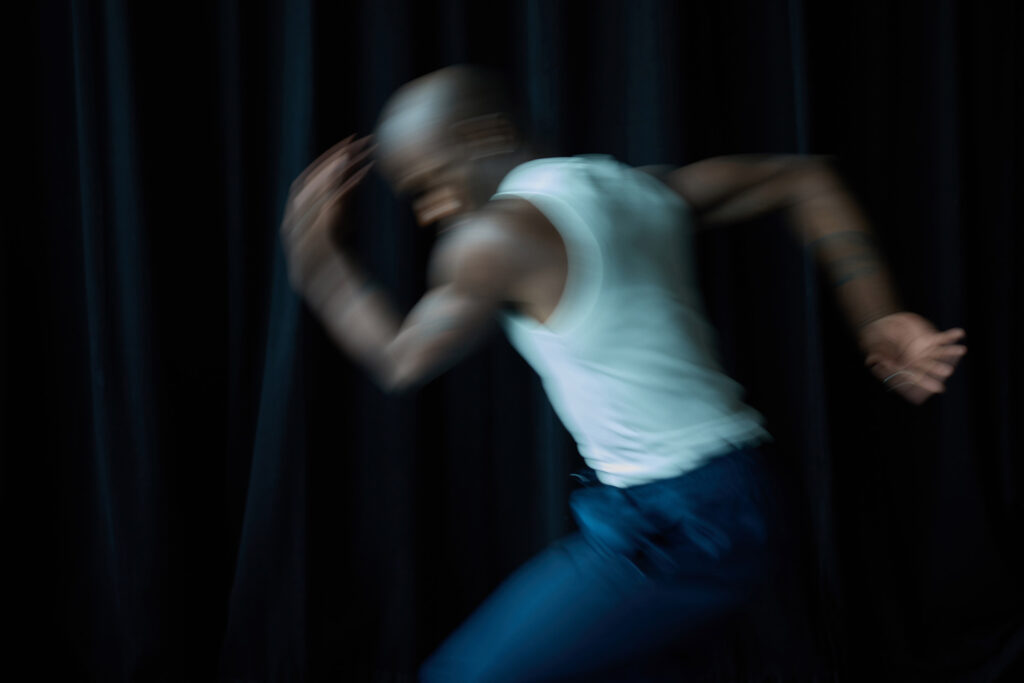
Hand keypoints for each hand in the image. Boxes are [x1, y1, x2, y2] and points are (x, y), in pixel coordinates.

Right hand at [281, 135, 374, 300]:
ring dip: (331, 178)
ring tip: (356, 155)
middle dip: (325, 168)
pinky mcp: (323, 278)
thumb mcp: (353, 253)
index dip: (321, 172)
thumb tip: (348, 181)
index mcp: (301, 258)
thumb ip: (343, 221)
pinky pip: (321, 228)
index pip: (300, 203)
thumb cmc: (379, 306)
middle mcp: (298, 264)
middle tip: (353, 143)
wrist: (386, 349)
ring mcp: (306, 273)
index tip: (348, 148)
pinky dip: (335, 199)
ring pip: (306, 210)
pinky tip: (357, 179)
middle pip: (299, 201)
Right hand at [858, 312, 966, 404]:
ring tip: (962, 350)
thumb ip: (877, 353)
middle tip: (948, 371)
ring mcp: (924, 350)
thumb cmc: (874, 337)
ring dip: (950, 351)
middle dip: (938, 368)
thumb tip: (873, 360)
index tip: (939, 389)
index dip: (927, 383)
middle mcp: (917, 360)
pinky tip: (960, 333)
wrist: (882, 324)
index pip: (916, 377)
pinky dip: (951, 336)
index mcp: (904, 367)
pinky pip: (941, 339)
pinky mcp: (928, 339)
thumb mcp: (873, 345)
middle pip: (929, 366)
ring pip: (939, 353)